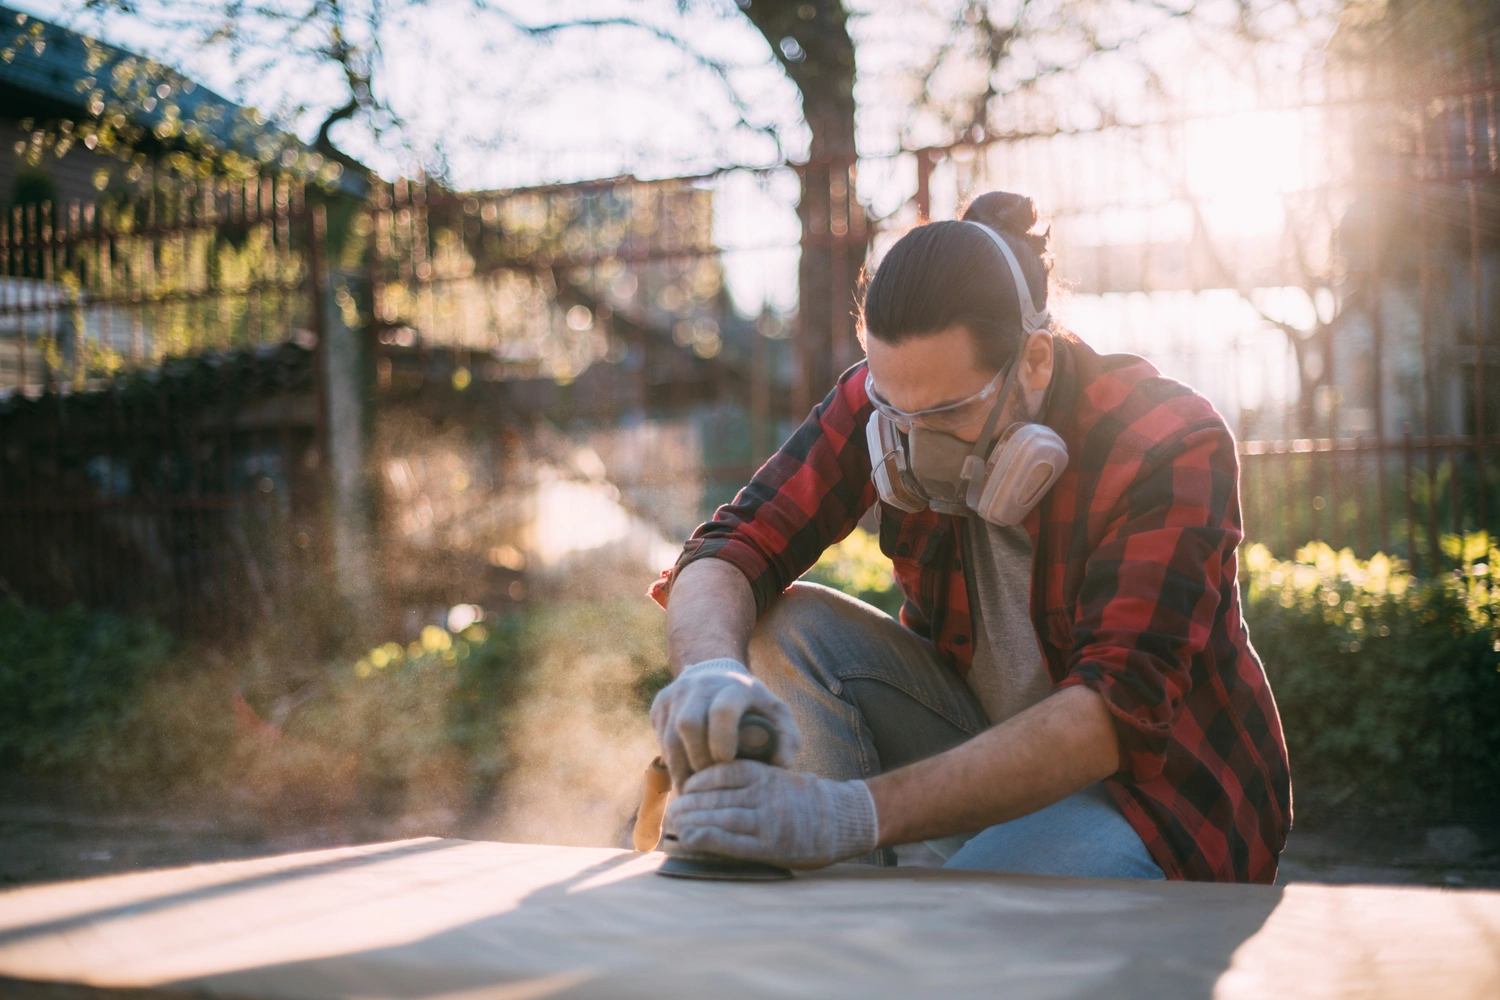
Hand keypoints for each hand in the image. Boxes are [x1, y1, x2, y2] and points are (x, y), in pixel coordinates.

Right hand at [649, 658, 800, 788]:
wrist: (717, 676)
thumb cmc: (753, 706)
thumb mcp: (776, 715)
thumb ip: (787, 738)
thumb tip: (779, 766)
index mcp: (735, 686)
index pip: (722, 710)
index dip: (722, 739)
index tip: (727, 760)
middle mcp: (702, 685)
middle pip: (688, 724)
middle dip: (699, 758)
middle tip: (711, 780)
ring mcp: (677, 693)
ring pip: (669, 737)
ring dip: (682, 768)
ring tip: (697, 787)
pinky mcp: (660, 703)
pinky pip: (660, 739)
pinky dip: (673, 763)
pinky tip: (687, 776)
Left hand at [664, 760, 877, 869]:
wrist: (843, 820)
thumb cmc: (806, 801)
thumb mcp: (780, 778)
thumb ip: (753, 781)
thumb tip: (712, 789)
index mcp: (765, 774)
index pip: (721, 772)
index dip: (697, 781)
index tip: (685, 789)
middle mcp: (764, 794)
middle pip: (715, 795)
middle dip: (688, 803)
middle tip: (672, 811)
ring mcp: (767, 819)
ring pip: (719, 816)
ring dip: (691, 821)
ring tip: (675, 825)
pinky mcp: (770, 845)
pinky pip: (732, 841)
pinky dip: (707, 838)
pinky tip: (689, 839)